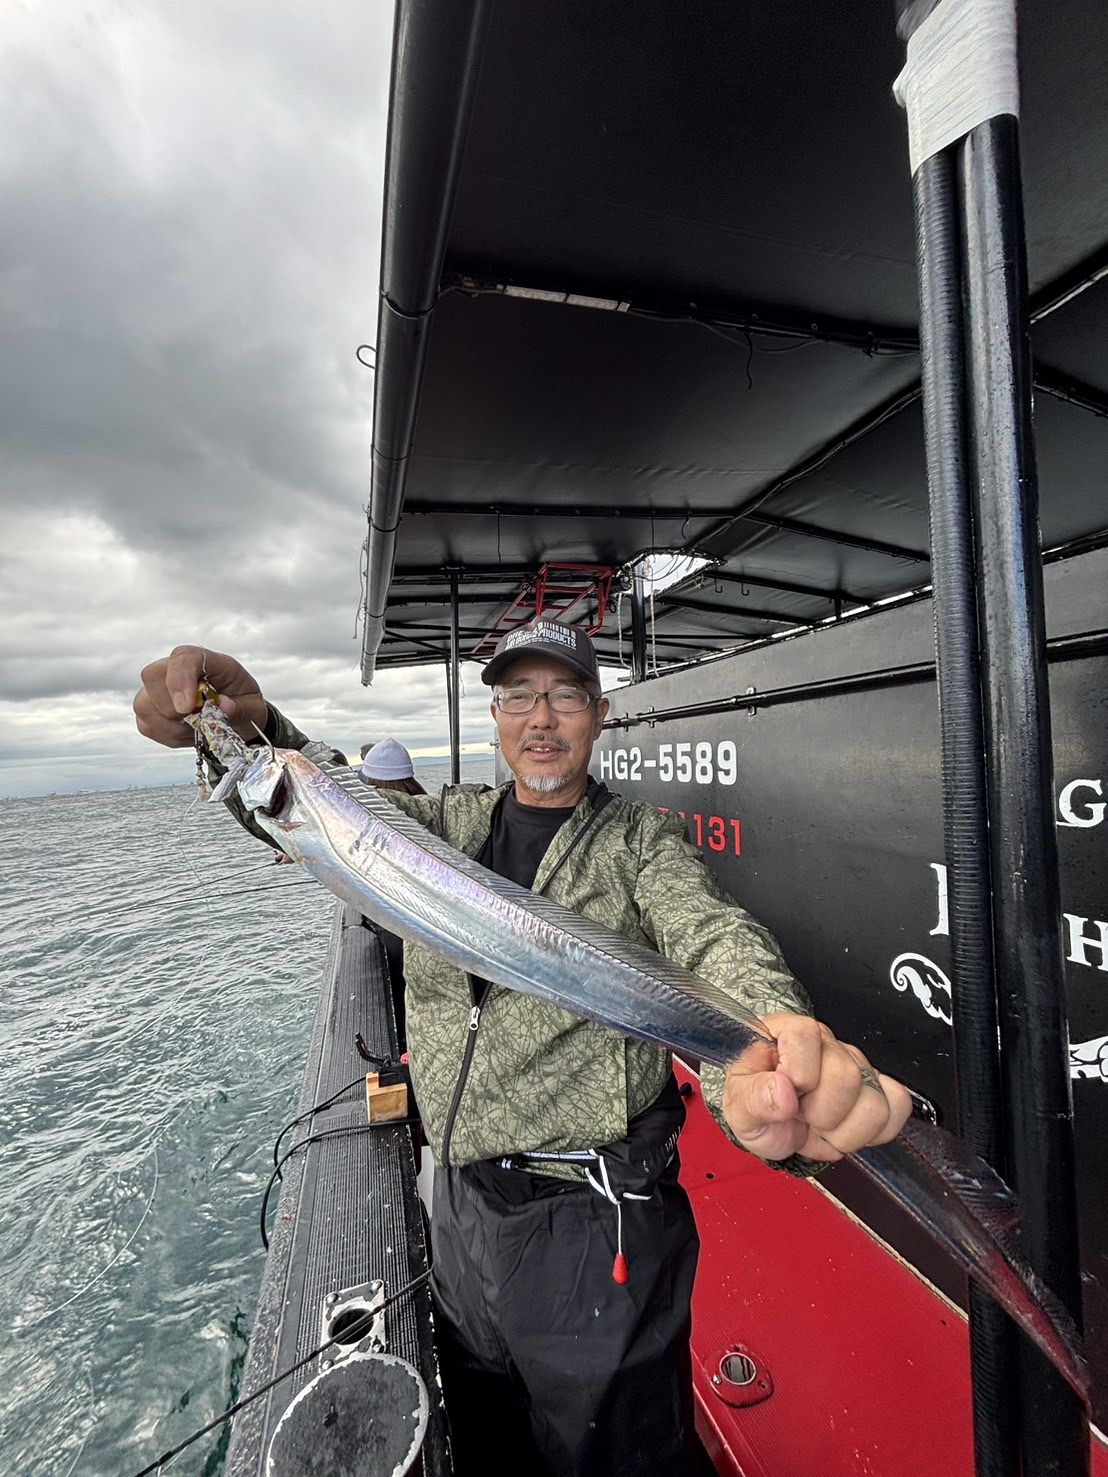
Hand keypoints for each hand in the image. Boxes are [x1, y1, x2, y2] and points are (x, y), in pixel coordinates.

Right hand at [133, 646, 268, 747]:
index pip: (182, 658)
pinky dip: (168, 736)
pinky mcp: (150, 711)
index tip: (186, 707)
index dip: (179, 680)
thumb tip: (224, 706)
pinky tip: (187, 733)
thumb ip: (240, 707)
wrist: (237, 717)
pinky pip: (146, 725)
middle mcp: (175, 669)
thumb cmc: (243, 702)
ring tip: (196, 728)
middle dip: (173, 707)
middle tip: (199, 719)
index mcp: (205, 660)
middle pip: (153, 677)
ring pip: (144, 704)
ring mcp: (157, 689)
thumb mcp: (252, 705)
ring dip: (171, 726)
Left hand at [721, 1013, 911, 1161]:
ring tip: (820, 1126)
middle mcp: (827, 1044)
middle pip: (847, 1077)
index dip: (797, 1076)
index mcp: (789, 1034)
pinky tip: (844, 1129)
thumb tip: (783, 1091)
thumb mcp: (739, 1105)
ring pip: (875, 1103)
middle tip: (802, 1116)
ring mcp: (857, 1065)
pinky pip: (897, 1108)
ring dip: (843, 1130)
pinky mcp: (879, 1088)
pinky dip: (871, 1133)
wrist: (773, 1121)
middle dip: (820, 1114)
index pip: (806, 1036)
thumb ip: (753, 1097)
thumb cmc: (756, 1102)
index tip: (784, 1095)